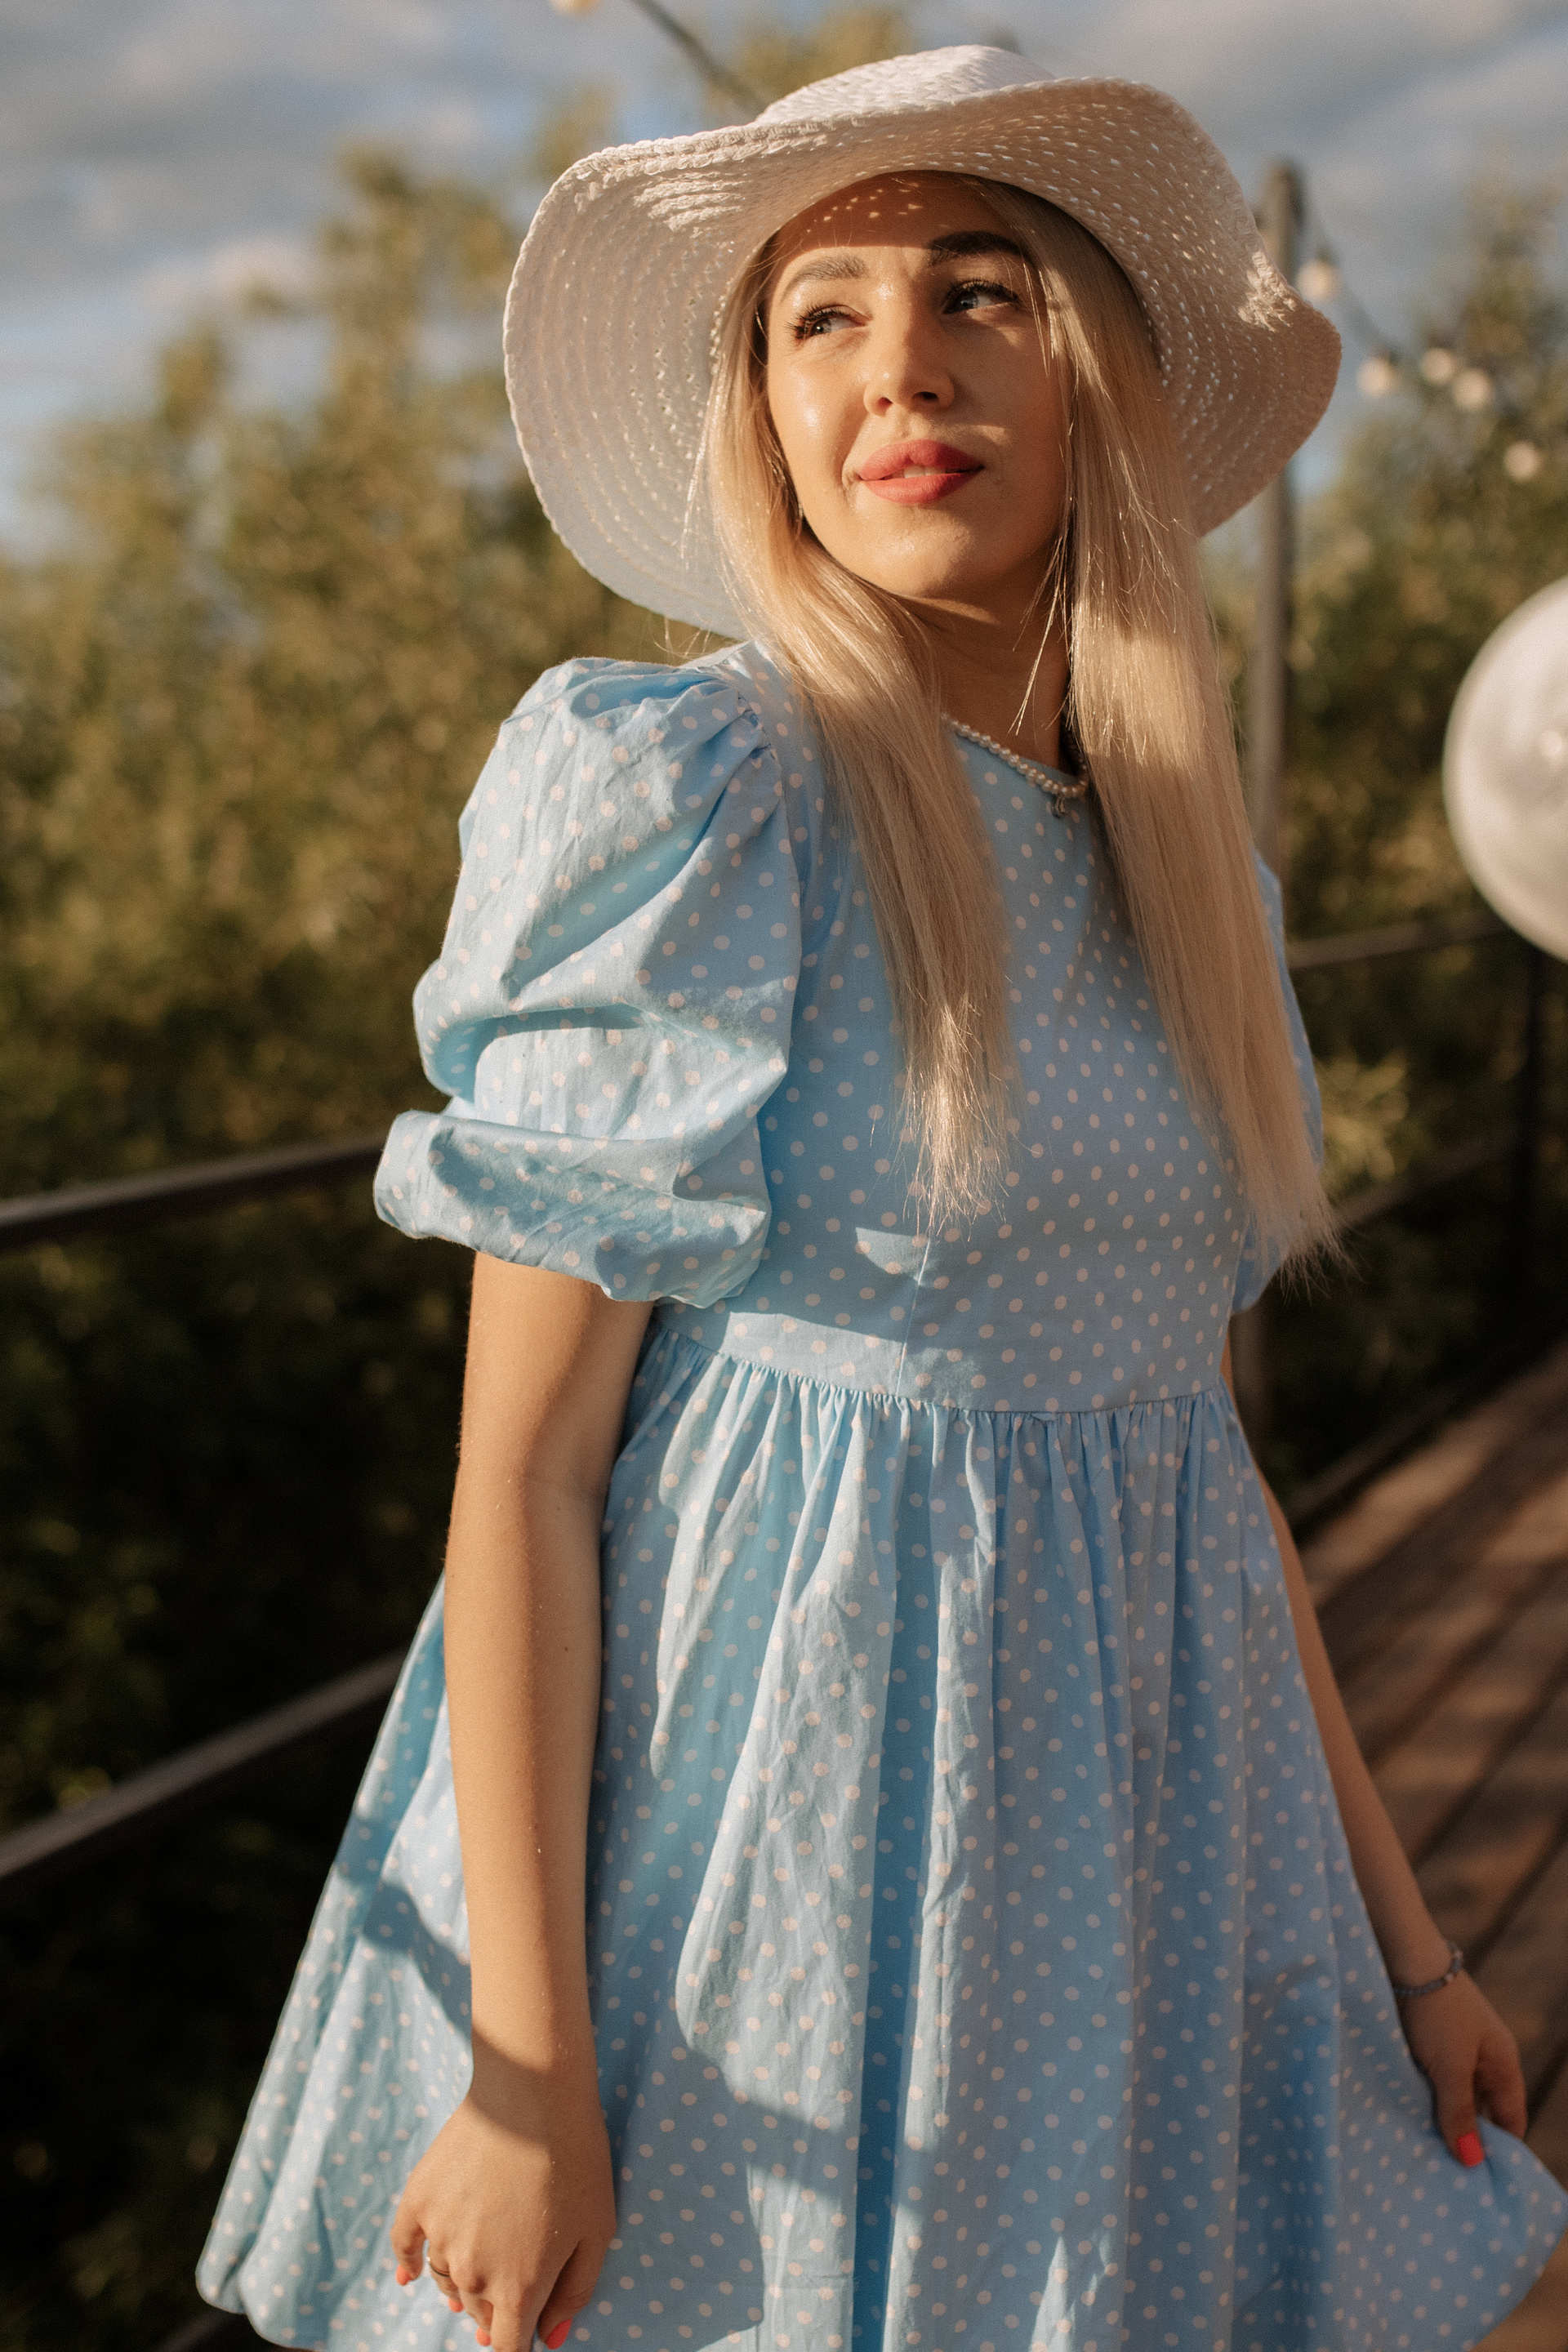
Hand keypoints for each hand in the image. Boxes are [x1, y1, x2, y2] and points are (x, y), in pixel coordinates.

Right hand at [391, 2063, 615, 2351]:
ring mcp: (440, 2236)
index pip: (509, 2346)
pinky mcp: (419, 2200)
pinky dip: (408, 2265)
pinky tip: (410, 2276)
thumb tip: (550, 2338)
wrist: (533, 2092)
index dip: (519, 2342)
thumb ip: (574, 2293)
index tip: (527, 2329)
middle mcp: (472, 2272)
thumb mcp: (597, 2232)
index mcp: (518, 2289)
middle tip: (514, 2276)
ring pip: (447, 2281)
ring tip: (481, 2261)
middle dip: (497, 2306)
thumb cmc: (577, 2159)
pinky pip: (405, 2248)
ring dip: (463, 2281)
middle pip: (479, 2311)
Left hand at [1398, 1971, 1527, 2163]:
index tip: (1480, 2181)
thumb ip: (1460, 2113)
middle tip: (1446, 2172)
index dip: (1500, 2149)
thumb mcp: (1450, 2068)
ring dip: (1443, 2116)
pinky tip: (1408, 2114)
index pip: (1511, 2120)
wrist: (1405, 1957)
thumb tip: (1472, 2162)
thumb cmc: (1436, 2012)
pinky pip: (1434, 2079)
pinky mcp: (1429, 2040)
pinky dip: (1425, 2096)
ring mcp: (1457, 2047)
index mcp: (1503, 2064)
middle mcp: (1484, 2057)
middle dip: (1468, 2137)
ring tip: (1424, 2150)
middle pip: (1483, 2110)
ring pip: (1455, 2095)